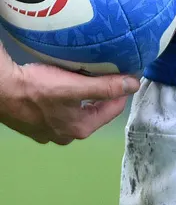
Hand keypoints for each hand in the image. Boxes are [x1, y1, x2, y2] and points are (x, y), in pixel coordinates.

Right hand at [0, 44, 139, 144]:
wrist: (2, 91)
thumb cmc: (39, 89)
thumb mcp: (76, 87)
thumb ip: (106, 87)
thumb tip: (134, 84)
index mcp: (81, 128)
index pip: (114, 108)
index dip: (121, 89)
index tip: (124, 71)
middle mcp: (67, 134)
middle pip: (96, 109)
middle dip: (103, 91)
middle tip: (105, 69)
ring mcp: (51, 130)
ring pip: (78, 108)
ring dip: (85, 93)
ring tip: (86, 73)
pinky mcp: (38, 122)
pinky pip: (62, 107)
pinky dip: (68, 96)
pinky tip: (64, 82)